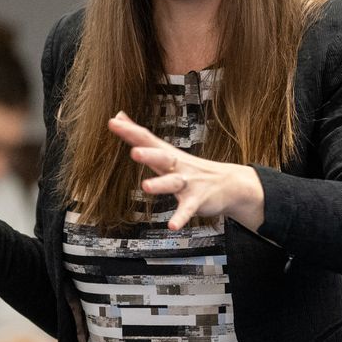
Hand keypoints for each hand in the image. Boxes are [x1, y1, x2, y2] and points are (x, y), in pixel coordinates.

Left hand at [108, 112, 264, 231]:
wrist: (228, 184)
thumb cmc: (190, 168)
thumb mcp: (164, 150)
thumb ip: (140, 136)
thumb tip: (119, 116)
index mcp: (166, 154)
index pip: (146, 139)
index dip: (130, 132)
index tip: (113, 122)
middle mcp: (176, 166)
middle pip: (162, 157)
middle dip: (148, 154)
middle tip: (134, 152)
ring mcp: (188, 183)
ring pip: (173, 182)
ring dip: (160, 184)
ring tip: (146, 187)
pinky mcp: (196, 200)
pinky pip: (187, 209)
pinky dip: (180, 218)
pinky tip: (172, 226)